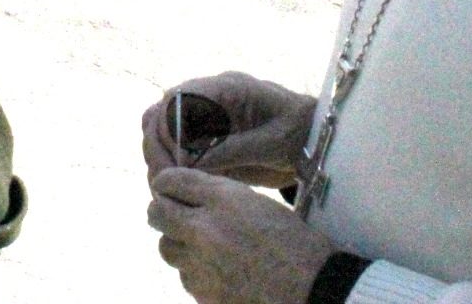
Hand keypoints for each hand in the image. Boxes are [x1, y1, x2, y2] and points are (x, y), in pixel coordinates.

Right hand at [141, 72, 316, 188]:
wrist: (315, 140)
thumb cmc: (300, 134)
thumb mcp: (273, 143)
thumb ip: (234, 150)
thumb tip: (191, 164)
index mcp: (227, 88)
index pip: (180, 97)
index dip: (172, 129)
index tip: (182, 164)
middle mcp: (208, 98)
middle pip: (161, 112)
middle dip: (157, 146)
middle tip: (165, 180)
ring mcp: (202, 116)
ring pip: (158, 128)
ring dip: (156, 157)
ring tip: (164, 187)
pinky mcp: (201, 137)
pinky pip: (171, 146)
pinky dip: (166, 165)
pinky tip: (172, 187)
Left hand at [147, 167, 335, 303]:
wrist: (313, 288)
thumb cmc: (297, 245)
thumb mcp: (260, 206)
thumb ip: (222, 201)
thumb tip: (194, 202)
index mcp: (223, 198)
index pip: (172, 180)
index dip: (165, 182)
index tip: (165, 186)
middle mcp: (205, 227)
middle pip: (157, 213)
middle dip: (161, 211)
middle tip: (170, 215)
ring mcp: (201, 262)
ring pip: (165, 248)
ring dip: (176, 244)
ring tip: (196, 246)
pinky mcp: (203, 292)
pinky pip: (184, 276)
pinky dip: (194, 273)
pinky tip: (215, 272)